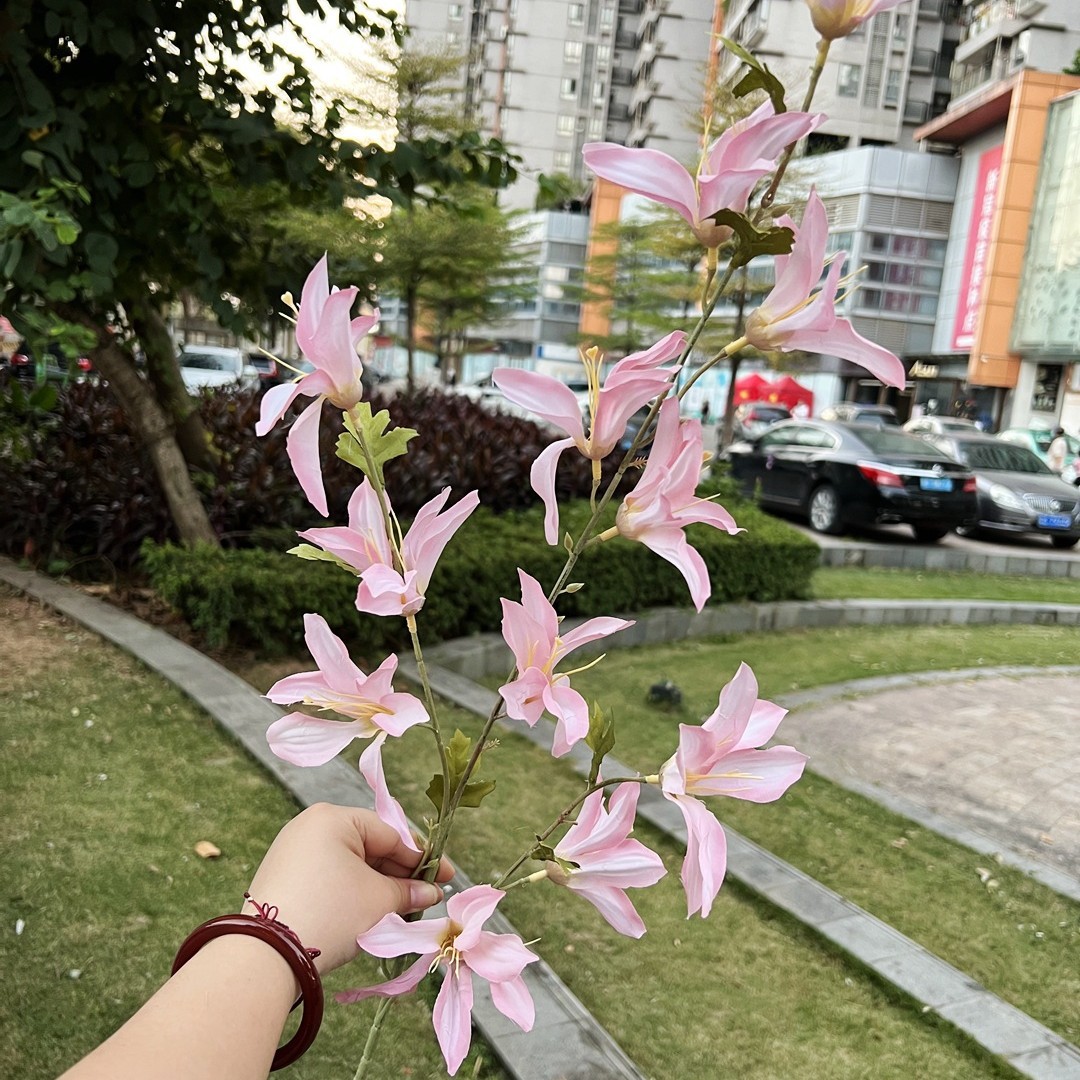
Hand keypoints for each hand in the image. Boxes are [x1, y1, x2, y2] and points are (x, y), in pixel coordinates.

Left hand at [244, 803, 451, 975]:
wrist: (266, 957)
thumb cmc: (331, 913)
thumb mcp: (379, 900)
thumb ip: (410, 891)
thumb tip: (431, 892)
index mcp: (333, 817)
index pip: (390, 834)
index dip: (422, 859)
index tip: (446, 878)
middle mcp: (309, 826)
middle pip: (369, 847)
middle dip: (399, 876)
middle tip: (424, 899)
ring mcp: (291, 852)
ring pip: (349, 865)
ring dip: (377, 888)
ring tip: (400, 912)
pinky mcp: (281, 879)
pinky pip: (328, 879)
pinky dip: (351, 894)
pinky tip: (369, 915)